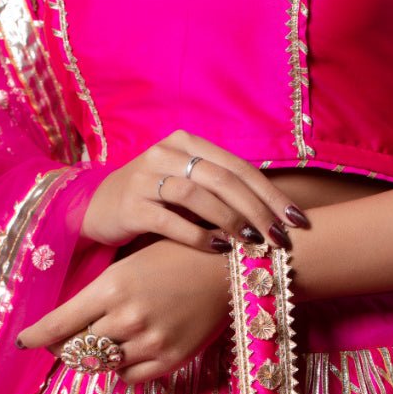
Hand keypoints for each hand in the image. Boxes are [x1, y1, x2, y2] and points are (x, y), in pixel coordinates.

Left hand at [16, 238, 230, 384]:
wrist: (228, 266)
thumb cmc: (177, 255)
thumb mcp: (131, 264)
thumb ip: (102, 294)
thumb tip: (73, 322)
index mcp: (112, 287)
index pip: (60, 324)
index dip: (37, 337)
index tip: (23, 342)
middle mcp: (127, 318)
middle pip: (78, 348)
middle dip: (66, 347)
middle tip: (63, 343)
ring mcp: (149, 342)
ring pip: (104, 364)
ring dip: (97, 356)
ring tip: (102, 343)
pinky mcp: (170, 359)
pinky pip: (130, 377)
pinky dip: (123, 368)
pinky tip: (128, 352)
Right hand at [81, 129, 309, 251]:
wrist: (95, 209)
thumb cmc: (152, 203)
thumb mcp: (186, 189)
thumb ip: (220, 193)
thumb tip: (273, 216)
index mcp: (188, 143)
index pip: (239, 167)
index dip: (271, 194)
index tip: (297, 221)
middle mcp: (167, 153)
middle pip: (224, 179)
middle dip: (258, 210)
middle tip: (280, 238)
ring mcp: (146, 177)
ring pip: (198, 195)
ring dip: (231, 220)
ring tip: (253, 243)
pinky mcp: (131, 205)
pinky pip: (170, 219)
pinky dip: (198, 235)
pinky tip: (219, 250)